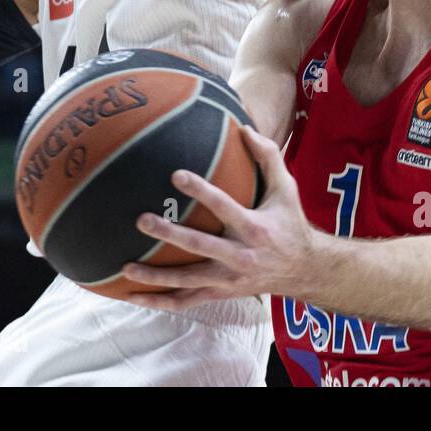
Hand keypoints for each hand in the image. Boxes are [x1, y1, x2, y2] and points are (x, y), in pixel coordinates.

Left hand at [122, 126, 318, 310]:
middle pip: (198, 246)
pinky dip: (160, 302)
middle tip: (142, 220)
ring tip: (126, 267)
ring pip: (187, 281)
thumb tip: (245, 128)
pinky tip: (133, 297)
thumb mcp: (287, 189)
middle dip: (169, 234)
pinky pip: (186, 302)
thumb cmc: (290, 223)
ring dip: (155, 276)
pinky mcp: (221, 294)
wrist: (304, 270)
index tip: (175, 175)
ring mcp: (229, 279)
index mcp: (254, 228)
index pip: (224, 206)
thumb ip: (268, 157)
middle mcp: (240, 256)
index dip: (200, 191)